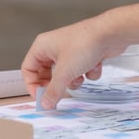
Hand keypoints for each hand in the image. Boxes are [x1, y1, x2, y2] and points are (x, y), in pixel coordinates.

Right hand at [20, 0, 138, 109]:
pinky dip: (87, 72)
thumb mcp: (64, 73)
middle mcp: (54, 47)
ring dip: (73, 80)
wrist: (110, 34)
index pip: (28, 69)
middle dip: (56, 84)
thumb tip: (45, 104)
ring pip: (65, 74)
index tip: (41, 98)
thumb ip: (53, 91)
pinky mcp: (84, 53)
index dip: (32, 85)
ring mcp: (70, 50)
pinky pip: (80, 70)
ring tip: (80, 77)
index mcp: (42, 46)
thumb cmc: (83, 45)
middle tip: (59, 95)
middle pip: (46, 73)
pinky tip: (95, 65)